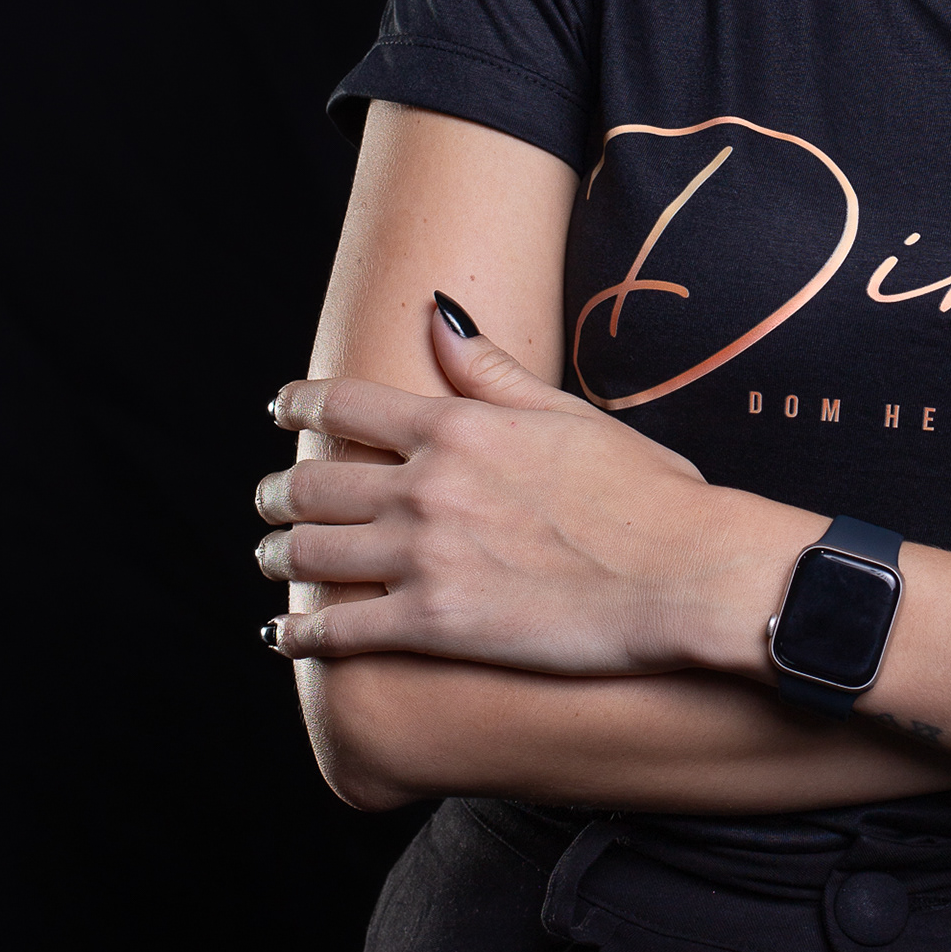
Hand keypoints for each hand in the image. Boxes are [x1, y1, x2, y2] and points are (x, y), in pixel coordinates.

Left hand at [255, 304, 812, 669]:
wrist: (684, 574)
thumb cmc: (646, 493)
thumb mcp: (567, 414)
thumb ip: (492, 370)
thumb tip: (438, 315)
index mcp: (458, 426)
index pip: (344, 405)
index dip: (298, 405)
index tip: (279, 411)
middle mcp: (426, 485)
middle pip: (312, 481)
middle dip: (276, 492)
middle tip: (266, 500)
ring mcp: (423, 557)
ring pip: (310, 553)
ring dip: (277, 556)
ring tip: (270, 559)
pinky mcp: (432, 626)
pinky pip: (336, 630)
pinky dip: (297, 633)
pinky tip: (279, 636)